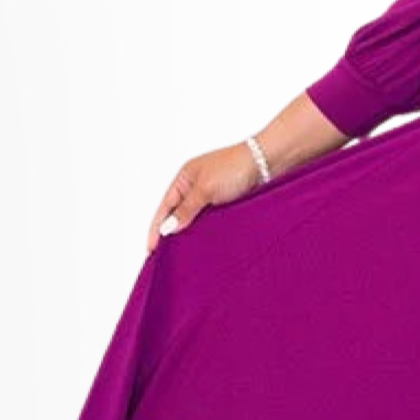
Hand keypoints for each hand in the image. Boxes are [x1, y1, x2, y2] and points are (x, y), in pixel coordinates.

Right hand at [146, 142, 263, 254]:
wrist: (268, 162)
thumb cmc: (235, 167)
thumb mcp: (206, 189)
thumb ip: (186, 210)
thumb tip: (167, 228)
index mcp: (184, 178)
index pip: (164, 208)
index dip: (156, 229)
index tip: (151, 249)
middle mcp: (195, 187)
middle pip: (176, 215)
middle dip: (169, 234)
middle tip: (162, 258)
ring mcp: (211, 196)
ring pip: (194, 220)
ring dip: (188, 235)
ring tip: (180, 256)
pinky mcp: (227, 204)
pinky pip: (210, 222)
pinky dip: (205, 233)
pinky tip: (203, 246)